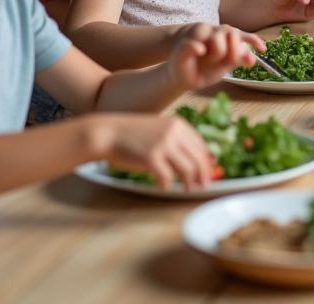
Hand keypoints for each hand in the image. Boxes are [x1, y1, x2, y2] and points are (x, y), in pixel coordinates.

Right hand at [93, 113, 214, 191]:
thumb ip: (175, 139)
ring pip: (188, 169)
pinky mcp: (151, 158)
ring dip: (189, 182)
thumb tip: (193, 159)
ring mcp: (163, 145)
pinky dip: (167, 185)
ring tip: (186, 188)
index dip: (206, 162)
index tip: (207, 172)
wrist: (107, 133)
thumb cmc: (131, 134)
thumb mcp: (158, 129)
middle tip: (202, 185)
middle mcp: (174, 133)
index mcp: (178, 124)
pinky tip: (163, 187)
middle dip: (203, 174)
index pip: (201, 145)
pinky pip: (167, 177)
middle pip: (198, 158)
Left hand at [168, 22, 264, 90]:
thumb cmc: (183, 67)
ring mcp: (223, 33)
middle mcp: (213, 29)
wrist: (186, 67)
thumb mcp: (179, 63)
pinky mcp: (231, 41)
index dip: (213, 54)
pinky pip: (245, 37)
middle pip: (228, 35)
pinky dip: (253, 41)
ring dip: (240, 50)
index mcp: (199, 32)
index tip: (205, 60)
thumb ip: (185, 53)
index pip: (214, 40)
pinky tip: (262, 48)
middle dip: (227, 53)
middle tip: (218, 64)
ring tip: (243, 63)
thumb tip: (199, 47)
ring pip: (237, 35)